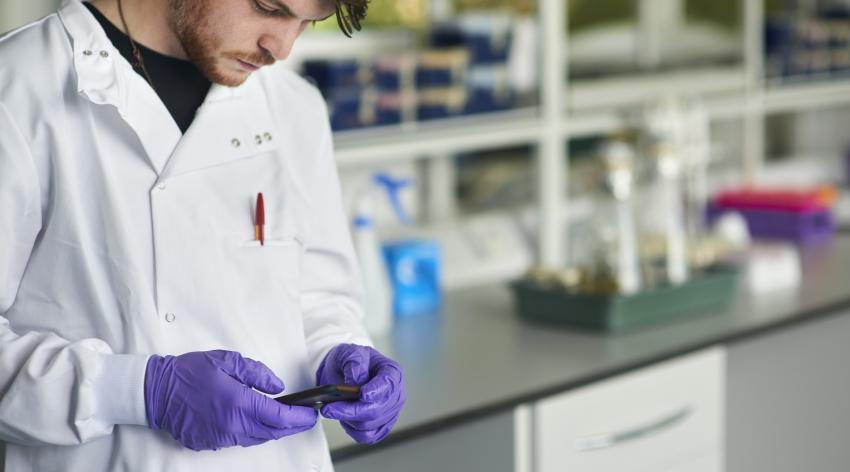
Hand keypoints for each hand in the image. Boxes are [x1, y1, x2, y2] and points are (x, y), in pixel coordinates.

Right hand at [144, 350, 316, 450]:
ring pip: (257, 438)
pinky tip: (255, 420)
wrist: (156, 391)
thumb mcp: (227, 361)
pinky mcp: (210, 443)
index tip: (311, 413)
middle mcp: (232, 425)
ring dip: (273, 429)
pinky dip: (252, 431)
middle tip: (305, 417)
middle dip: (292, 426)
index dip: (299, 417)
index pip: (279, 416)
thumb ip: (256, 373)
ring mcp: (220, 437)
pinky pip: (239, 440)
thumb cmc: (189, 373)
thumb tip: (277, 386)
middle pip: (272, 432)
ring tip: (284, 418)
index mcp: (238, 403)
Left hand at [316, 344, 404, 444]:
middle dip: (351, 411)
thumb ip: (354, 362)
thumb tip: (355, 382)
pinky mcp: (381, 426)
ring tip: (333, 410)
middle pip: (377, 410)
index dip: (376, 391)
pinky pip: (369, 436)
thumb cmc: (350, 361)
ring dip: (348, 420)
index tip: (362, 394)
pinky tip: (344, 419)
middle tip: (328, 408)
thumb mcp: (349, 352)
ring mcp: (390, 412)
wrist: (344, 372)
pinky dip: (354, 431)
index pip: (388, 384)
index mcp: (392, 372)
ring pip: (370, 425)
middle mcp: (395, 394)